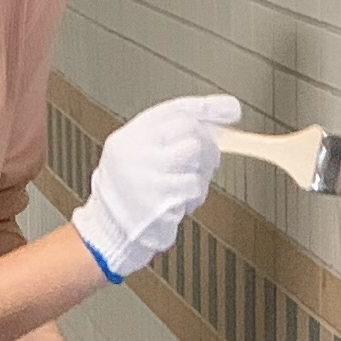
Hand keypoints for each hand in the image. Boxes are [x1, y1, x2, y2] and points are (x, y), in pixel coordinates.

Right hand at [71, 93, 237, 282]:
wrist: (110, 232)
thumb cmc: (130, 193)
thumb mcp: (139, 155)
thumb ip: (170, 137)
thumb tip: (218, 118)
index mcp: (129, 138)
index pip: (175, 110)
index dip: (207, 108)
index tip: (230, 109)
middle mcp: (135, 152)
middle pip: (189, 129)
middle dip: (209, 145)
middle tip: (210, 160)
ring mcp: (146, 175)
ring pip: (195, 156)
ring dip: (202, 172)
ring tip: (188, 185)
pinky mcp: (159, 200)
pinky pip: (194, 186)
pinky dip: (196, 195)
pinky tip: (182, 201)